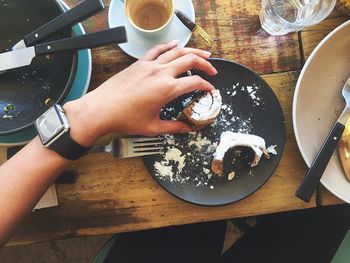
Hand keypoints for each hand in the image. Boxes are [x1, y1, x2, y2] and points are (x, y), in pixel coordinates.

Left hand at [64, 41, 217, 145]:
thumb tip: (188, 129)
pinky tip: (176, 44)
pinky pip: (157, 49)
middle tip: (212, 70)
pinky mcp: (139, 63)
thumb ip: (174, 127)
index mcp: (167, 89)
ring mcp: (149, 65)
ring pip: (176, 51)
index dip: (206, 86)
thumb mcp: (153, 127)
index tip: (210, 90)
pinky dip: (169, 45)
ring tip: (203, 53)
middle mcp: (160, 73)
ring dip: (192, 50)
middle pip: (190, 60)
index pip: (195, 82)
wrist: (101, 109)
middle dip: (205, 64)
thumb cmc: (125, 119)